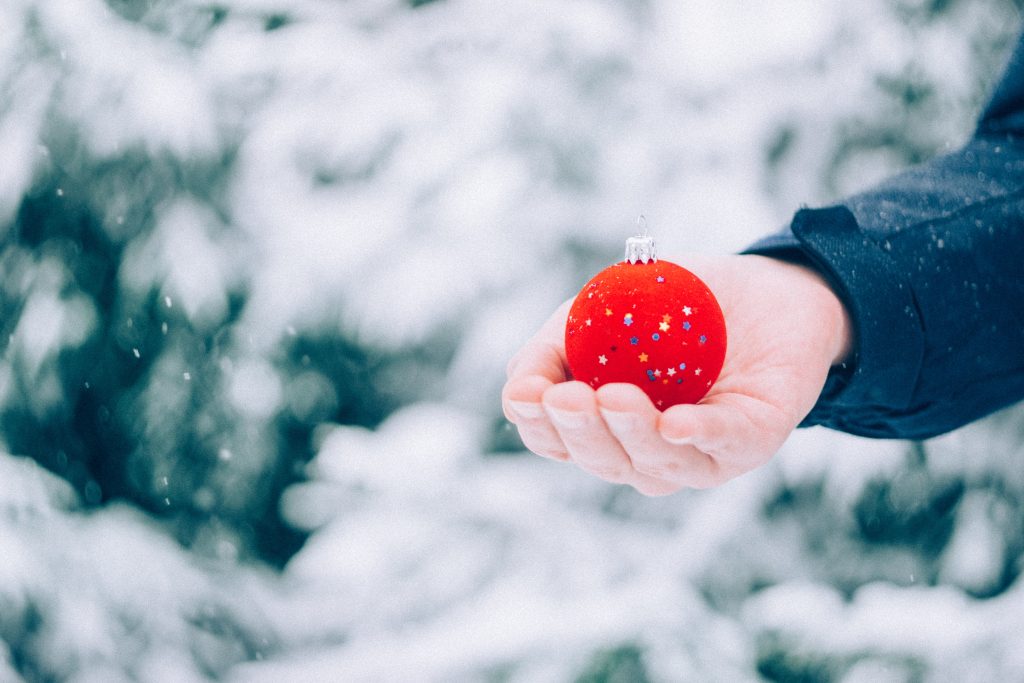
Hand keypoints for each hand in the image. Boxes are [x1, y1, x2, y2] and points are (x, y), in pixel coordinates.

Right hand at [501, 254, 851, 494]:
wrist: (762, 290)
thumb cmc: (672, 306)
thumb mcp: (598, 313)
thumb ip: (552, 350)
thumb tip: (516, 393)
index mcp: (605, 428)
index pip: (559, 442)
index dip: (540, 426)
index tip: (528, 395)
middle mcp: (647, 453)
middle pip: (604, 461)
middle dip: (581, 432)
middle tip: (565, 397)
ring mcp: (699, 454)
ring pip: (658, 466)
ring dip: (632, 435)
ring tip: (613, 397)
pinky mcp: (751, 439)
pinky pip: (724, 443)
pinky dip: (698, 435)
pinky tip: (676, 422)